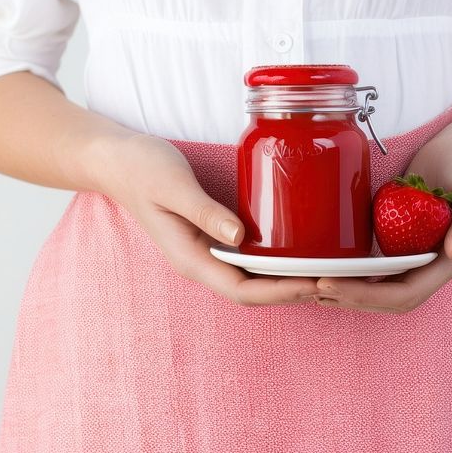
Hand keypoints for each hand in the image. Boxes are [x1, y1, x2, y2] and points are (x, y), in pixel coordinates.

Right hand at [99, 133, 320, 305]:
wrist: (117, 159)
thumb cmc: (141, 169)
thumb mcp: (173, 185)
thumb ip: (204, 211)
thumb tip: (240, 237)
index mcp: (189, 258)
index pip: (242, 290)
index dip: (281, 292)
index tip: (315, 283)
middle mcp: (199, 261)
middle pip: (252, 291)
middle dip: (292, 290)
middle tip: (334, 278)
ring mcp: (205, 251)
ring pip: (252, 277)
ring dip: (286, 278)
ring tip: (324, 269)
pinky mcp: (212, 236)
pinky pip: (247, 258)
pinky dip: (274, 259)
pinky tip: (297, 247)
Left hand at [315, 121, 451, 313]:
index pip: (406, 293)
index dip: (367, 295)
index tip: (330, 283)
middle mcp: (436, 266)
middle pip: (390, 299)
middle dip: (351, 299)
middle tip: (313, 289)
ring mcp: (419, 256)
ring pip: (382, 289)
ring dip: (349, 293)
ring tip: (314, 288)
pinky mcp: (404, 244)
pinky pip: (378, 270)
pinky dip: (354, 274)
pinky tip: (329, 270)